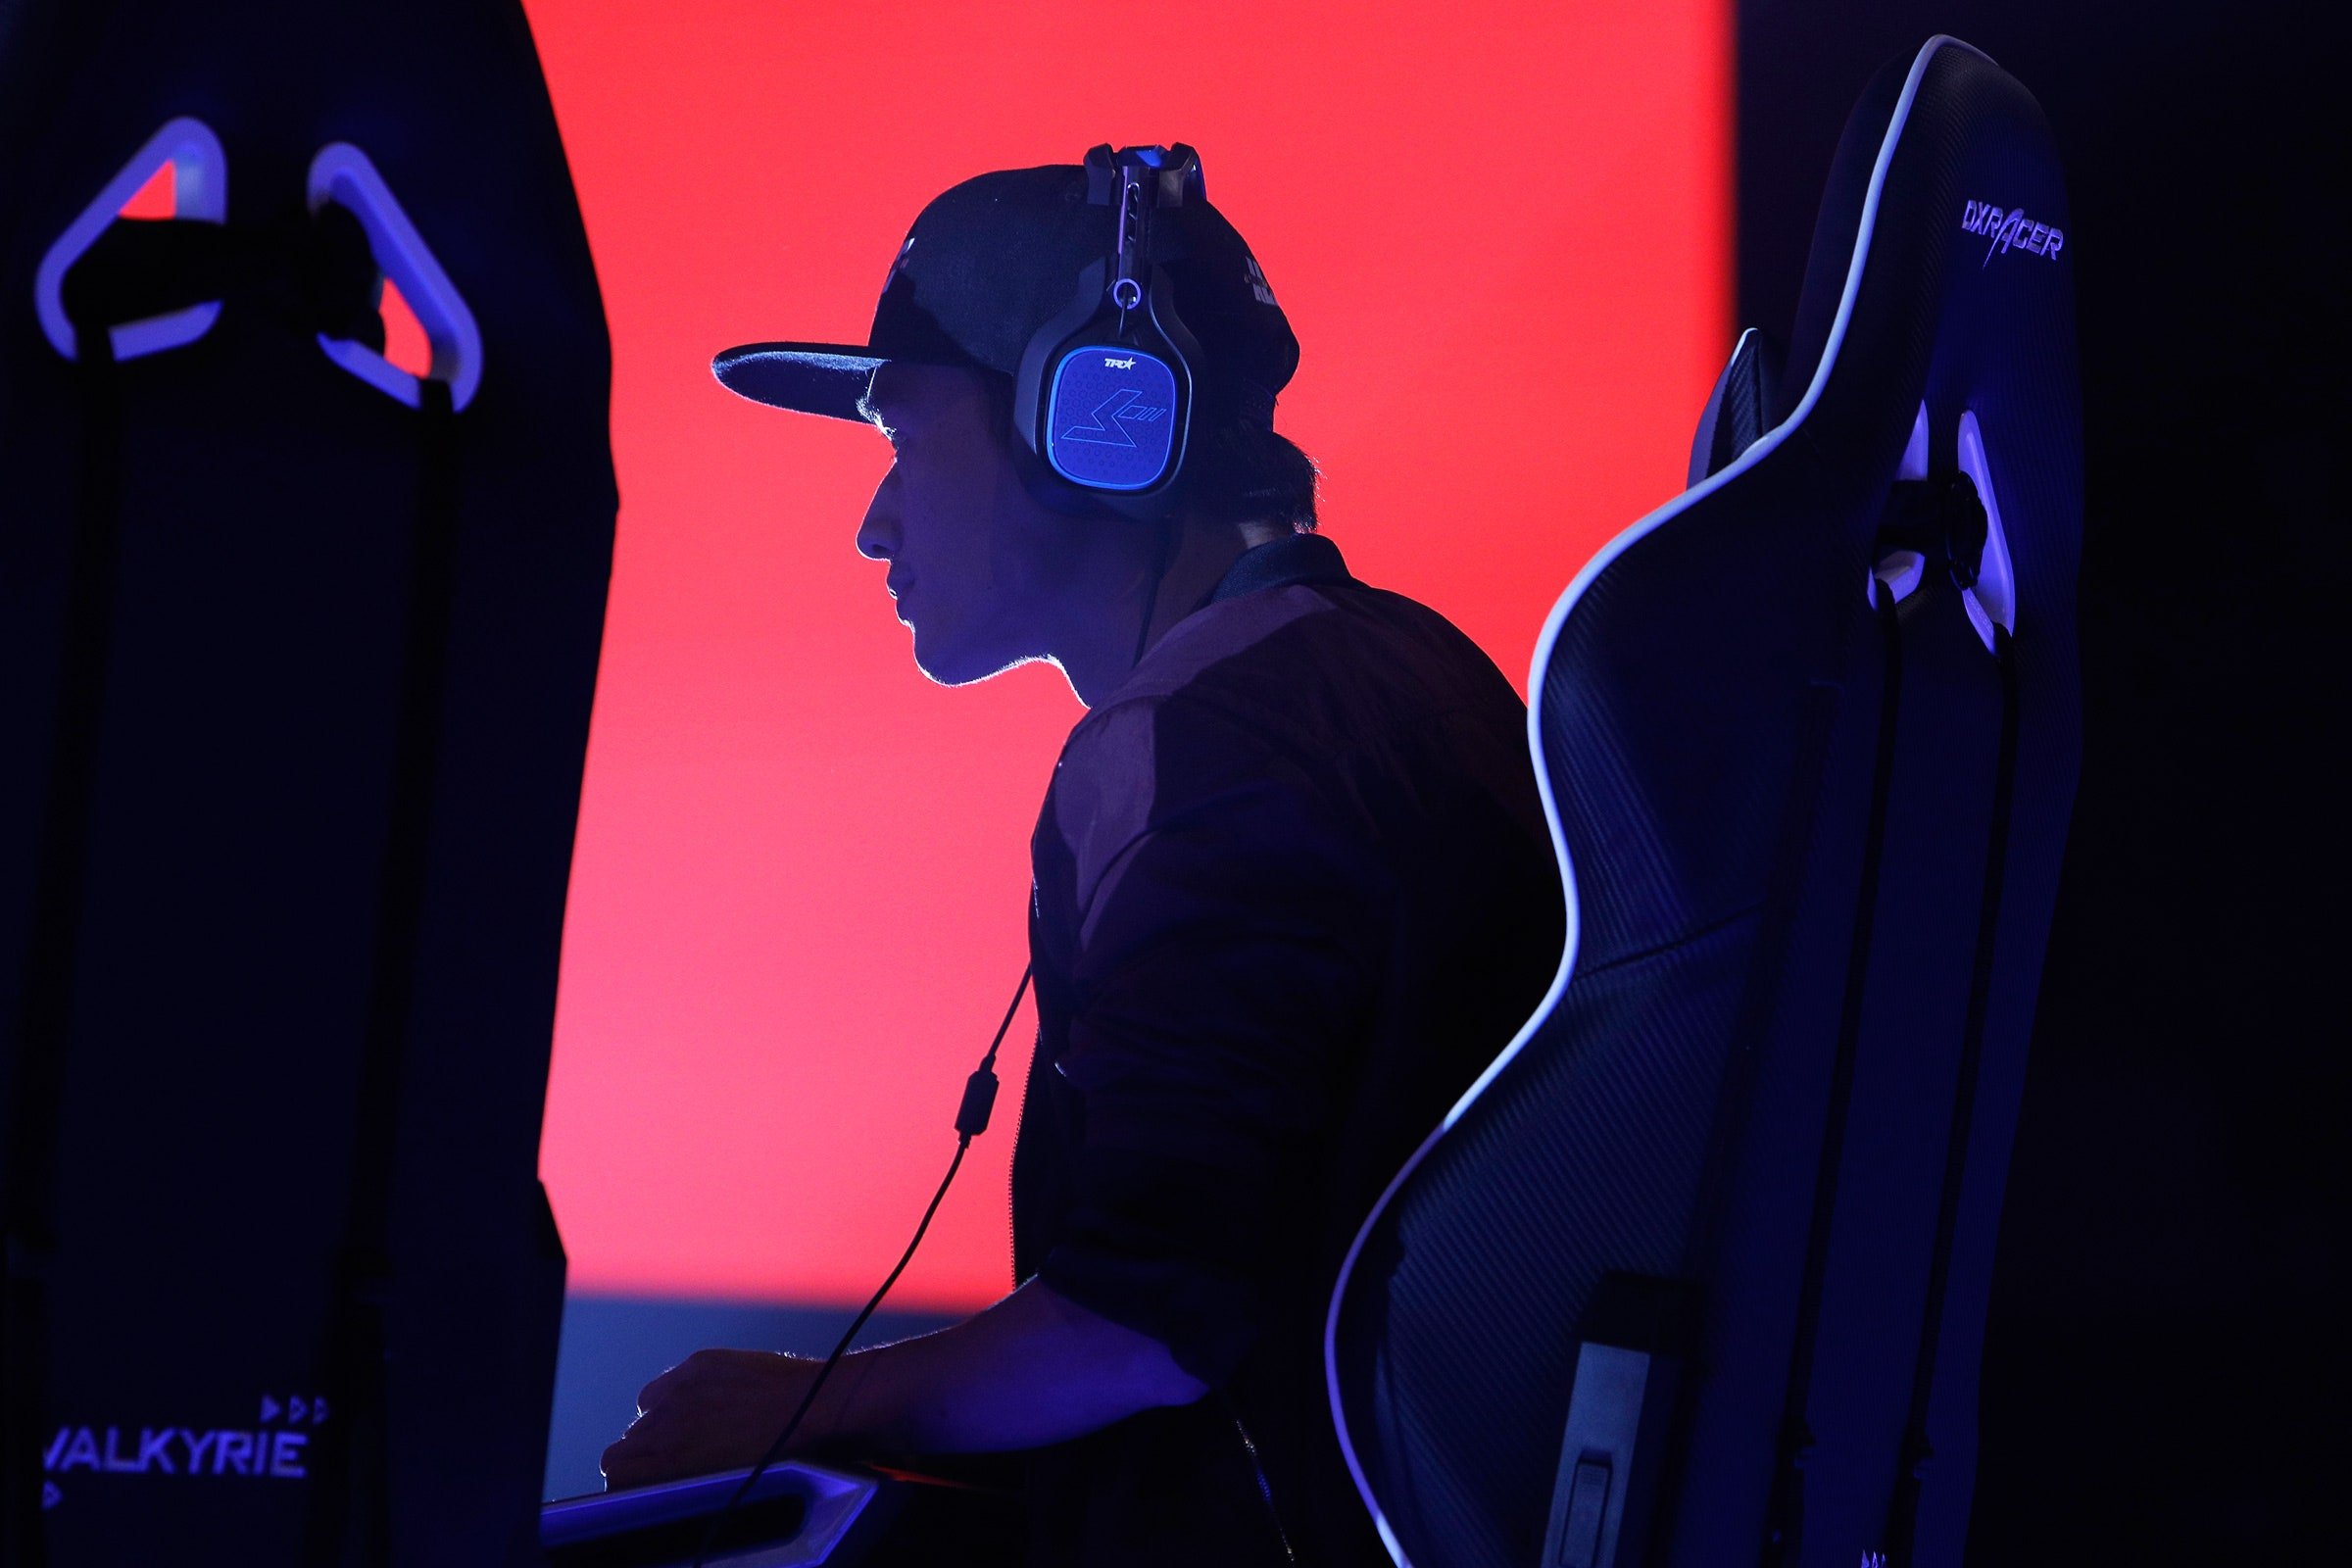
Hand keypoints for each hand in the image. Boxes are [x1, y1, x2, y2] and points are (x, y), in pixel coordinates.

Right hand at [600, 1348, 830, 1491]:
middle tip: (676, 1457)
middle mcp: (668, 1422)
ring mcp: (682, 1389)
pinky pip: (668, 1383)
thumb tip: (660, 1478)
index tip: (642, 1479)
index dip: (628, 1476)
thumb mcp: (718, 1480)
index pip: (615, 1469)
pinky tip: (707, 1400)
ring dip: (660, 1421)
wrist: (812, 1408)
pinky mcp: (700, 1364)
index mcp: (670, 1459)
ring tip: (693, 1427)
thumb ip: (679, 1476)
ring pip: (644, 1411)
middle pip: (626, 1442)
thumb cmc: (774, 1456)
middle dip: (645, 1452)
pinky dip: (678, 1393)